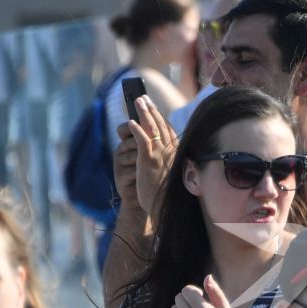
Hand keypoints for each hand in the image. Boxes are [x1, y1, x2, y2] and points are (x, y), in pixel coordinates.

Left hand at [115, 96, 178, 219]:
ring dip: (144, 113)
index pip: (168, 130)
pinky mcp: (150, 161)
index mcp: (176, 154)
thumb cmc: (166, 196)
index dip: (159, 117)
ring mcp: (161, 155)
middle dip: (151, 110)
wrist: (165, 209)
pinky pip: (143, 141)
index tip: (153, 107)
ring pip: (153, 129)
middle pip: (161, 125)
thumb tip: (160, 156)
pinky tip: (130, 122)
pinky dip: (137, 130)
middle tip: (143, 98)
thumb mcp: (168, 175)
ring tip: (137, 102)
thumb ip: (166, 162)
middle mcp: (171, 151)